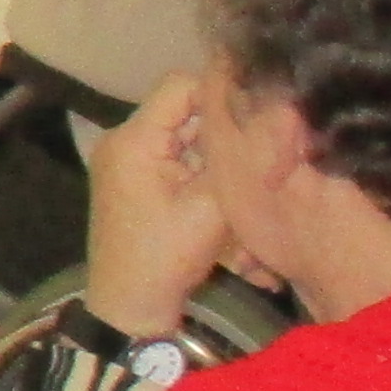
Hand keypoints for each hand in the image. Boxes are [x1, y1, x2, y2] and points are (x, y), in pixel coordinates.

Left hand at [83, 71, 236, 334]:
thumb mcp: (212, 205)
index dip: (221, 94)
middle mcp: (121, 140)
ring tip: (239, 178)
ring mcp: (124, 160)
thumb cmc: (167, 256)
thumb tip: (269, 113)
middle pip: (183, 111)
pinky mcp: (133, 178)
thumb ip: (236, 155)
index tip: (256, 116)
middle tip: (257, 150)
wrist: (129, 304)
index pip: (181, 85)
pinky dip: (199, 171)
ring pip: (182, 136)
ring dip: (213, 154)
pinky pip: (173, 158)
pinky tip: (221, 195)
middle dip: (221, 129)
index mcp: (133, 139)